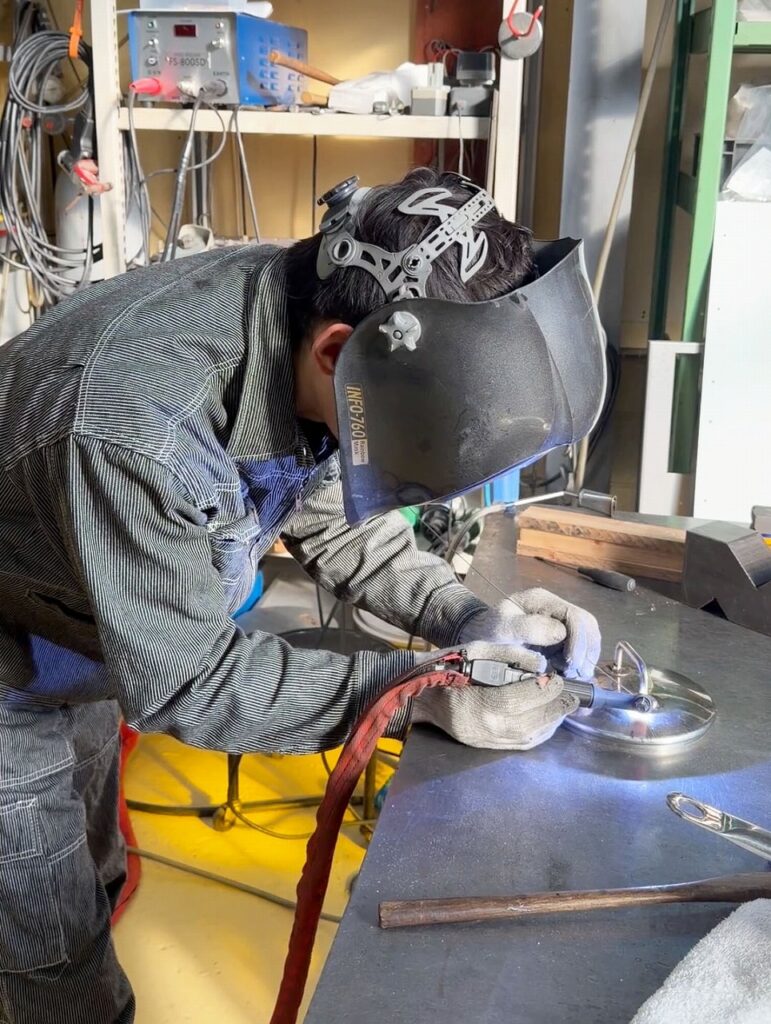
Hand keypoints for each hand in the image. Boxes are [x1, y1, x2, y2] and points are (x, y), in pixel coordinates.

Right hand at [412, 665, 577, 750]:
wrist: (421, 693)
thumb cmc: (448, 666)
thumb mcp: (476, 650)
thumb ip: (510, 655)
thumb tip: (542, 665)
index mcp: (482, 703)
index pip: (524, 699)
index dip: (547, 690)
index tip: (560, 679)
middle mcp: (487, 727)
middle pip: (532, 721)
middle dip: (556, 707)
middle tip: (572, 696)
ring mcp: (486, 741)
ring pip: (530, 736)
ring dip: (552, 722)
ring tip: (565, 707)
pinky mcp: (486, 747)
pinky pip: (521, 745)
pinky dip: (540, 734)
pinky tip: (549, 722)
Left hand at [457, 587, 600, 680]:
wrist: (477, 639)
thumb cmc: (487, 631)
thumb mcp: (501, 628)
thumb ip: (527, 627)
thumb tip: (560, 633)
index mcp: (542, 601)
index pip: (575, 616)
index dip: (579, 640)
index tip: (570, 664)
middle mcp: (555, 610)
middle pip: (587, 626)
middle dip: (586, 651)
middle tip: (575, 673)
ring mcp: (559, 624)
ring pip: (587, 639)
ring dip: (584, 660)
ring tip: (572, 677)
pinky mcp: (558, 641)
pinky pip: (578, 651)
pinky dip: (578, 665)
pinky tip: (569, 677)